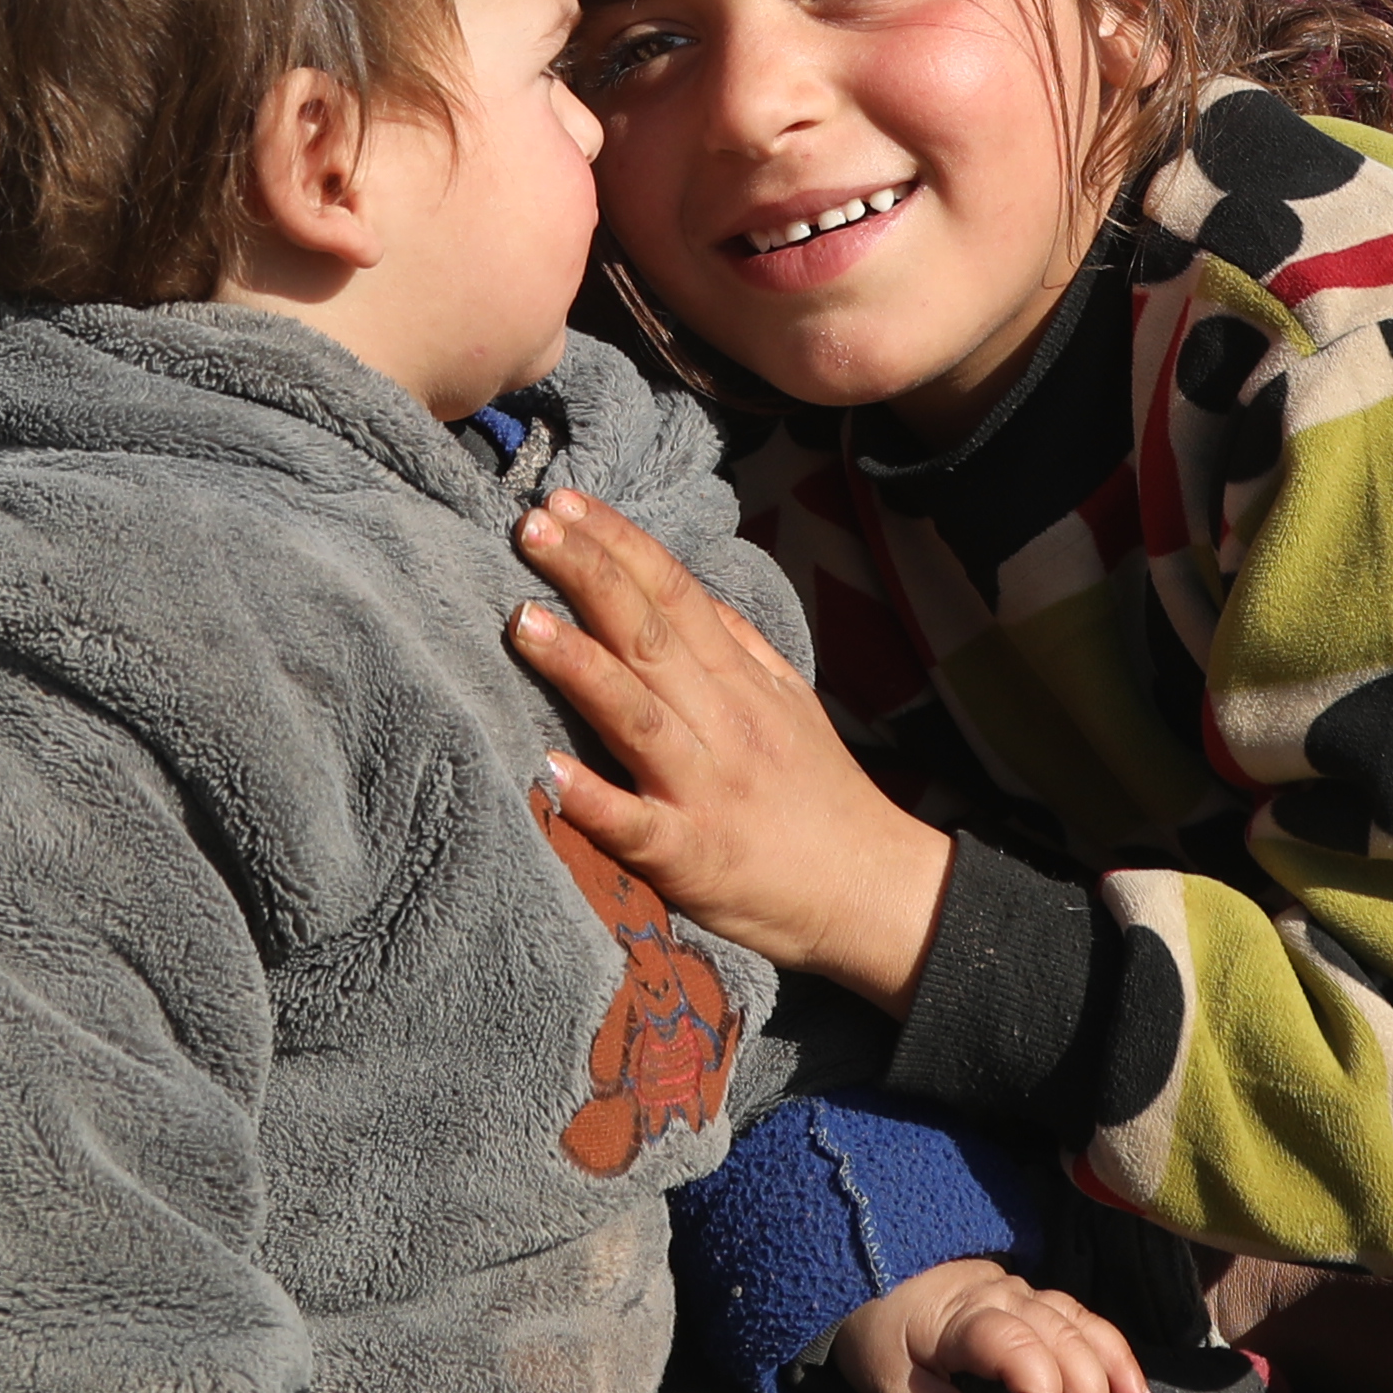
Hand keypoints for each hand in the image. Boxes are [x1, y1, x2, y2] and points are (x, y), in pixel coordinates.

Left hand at [510, 484, 956, 1005]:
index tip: (564, 502)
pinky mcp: (689, 857)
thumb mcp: (791, 700)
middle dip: (588, 576)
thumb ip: (737, 643)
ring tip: (521, 621)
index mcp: (741, 681)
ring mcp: (704, 789)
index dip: (620, 543)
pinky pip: (636, 825)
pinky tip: (547, 768)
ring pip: (636, 715)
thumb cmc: (821, 793)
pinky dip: (593, 797)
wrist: (871, 891)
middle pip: (648, 636)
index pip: (675, 593)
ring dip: (578, 665)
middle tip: (531, 527)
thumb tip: (681, 589)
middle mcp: (722, 723)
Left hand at [824, 1255, 1152, 1392]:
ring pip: (1082, 1324)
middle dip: (1086, 1391)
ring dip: (1114, 1368)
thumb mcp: (889, 1380)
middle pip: (1063, 1337)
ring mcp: (1024, 1293)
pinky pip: (1083, 1320)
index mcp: (964, 1315)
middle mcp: (1004, 1296)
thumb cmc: (879, 1330)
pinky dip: (1112, 1352)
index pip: (1018, 1346)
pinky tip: (1132, 1390)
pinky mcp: (1033, 1299)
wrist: (866, 1268)